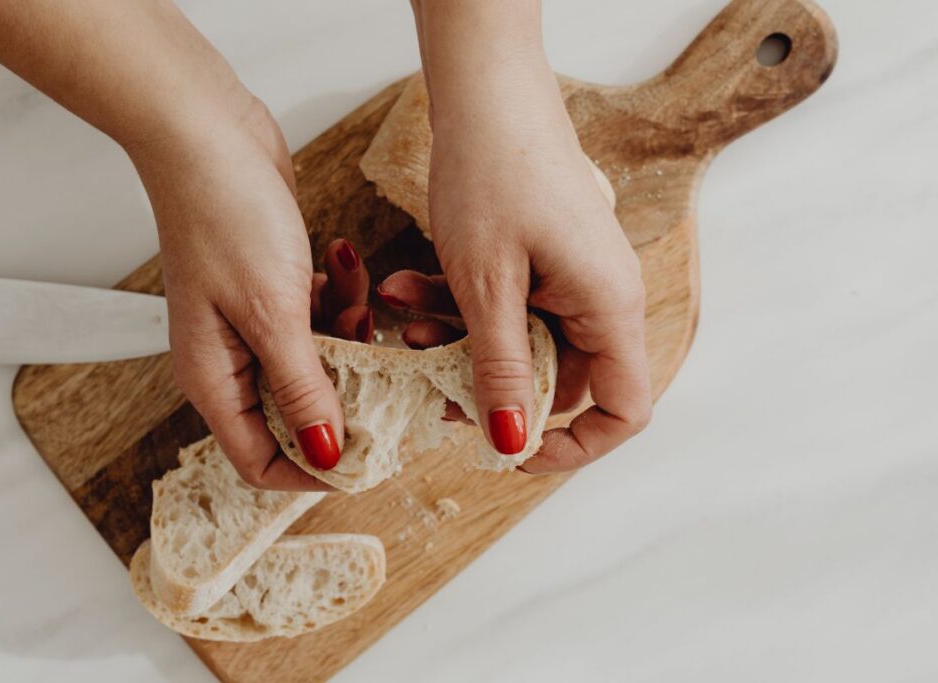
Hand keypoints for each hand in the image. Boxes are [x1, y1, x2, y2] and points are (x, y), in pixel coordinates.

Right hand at [129, 97, 370, 489]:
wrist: (206, 132)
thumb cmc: (222, 215)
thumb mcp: (272, 313)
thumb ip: (303, 389)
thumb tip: (327, 455)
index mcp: (214, 379)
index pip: (261, 461)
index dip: (314, 470)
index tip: (369, 454)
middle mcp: (230, 360)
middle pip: (298, 413)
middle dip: (346, 391)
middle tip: (382, 363)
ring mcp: (251, 323)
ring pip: (319, 362)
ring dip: (349, 334)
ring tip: (358, 295)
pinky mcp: (274, 289)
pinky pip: (320, 316)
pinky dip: (341, 296)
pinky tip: (340, 257)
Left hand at [394, 44, 651, 470]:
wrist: (484, 94)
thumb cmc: (494, 173)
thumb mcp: (487, 285)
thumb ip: (501, 369)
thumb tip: (510, 442)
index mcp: (609, 307)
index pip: (623, 408)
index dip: (575, 445)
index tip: (513, 450)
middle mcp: (601, 297)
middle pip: (556, 378)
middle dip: (487, 385)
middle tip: (429, 382)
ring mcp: (573, 277)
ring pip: (519, 343)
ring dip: (459, 341)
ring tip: (403, 318)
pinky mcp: (543, 260)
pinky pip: (507, 307)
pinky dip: (460, 307)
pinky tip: (407, 290)